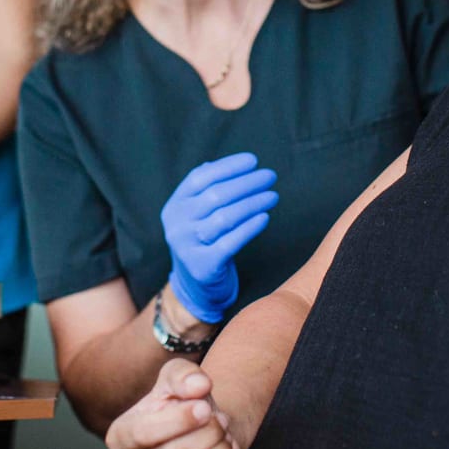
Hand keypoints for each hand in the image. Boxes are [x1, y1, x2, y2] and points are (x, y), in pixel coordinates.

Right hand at [106, 358, 242, 448]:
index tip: (205, 408)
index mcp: (121, 436)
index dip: (178, 420)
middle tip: (220, 419)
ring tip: (223, 436)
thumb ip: (184, 375)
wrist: (198, 432)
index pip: (143, 433)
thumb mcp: (176, 377)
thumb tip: (199, 385)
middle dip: (207, 433)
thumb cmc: (181, 403)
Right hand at [162, 152, 277, 323]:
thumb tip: (238, 165)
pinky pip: (230, 243)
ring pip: (224, 217)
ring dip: (253, 203)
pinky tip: (265, 217)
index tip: (253, 160)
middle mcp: (177, 224)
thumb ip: (209, 189)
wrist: (194, 288)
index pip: (200, 177)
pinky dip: (250, 228)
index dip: (228, 166)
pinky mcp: (203, 267)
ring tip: (273, 196)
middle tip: (270, 176)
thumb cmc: (204, 241)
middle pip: (215, 195)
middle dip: (246, 182)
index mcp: (175, 205)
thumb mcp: (197, 214)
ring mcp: (187, 246)